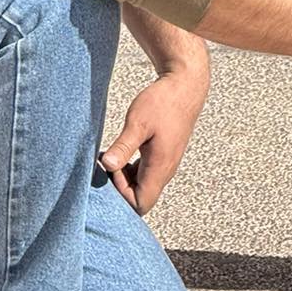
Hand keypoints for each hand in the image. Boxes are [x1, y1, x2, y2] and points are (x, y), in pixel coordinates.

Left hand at [97, 41, 210, 214]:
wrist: (185, 87)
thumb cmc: (163, 102)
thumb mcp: (138, 123)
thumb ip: (123, 147)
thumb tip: (106, 166)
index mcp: (160, 167)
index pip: (140, 204)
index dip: (121, 195)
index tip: (111, 170)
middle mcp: (165, 171)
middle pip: (141, 198)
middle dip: (120, 189)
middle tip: (107, 165)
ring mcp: (166, 164)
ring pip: (143, 187)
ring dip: (124, 179)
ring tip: (111, 157)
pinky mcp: (164, 156)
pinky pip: (146, 175)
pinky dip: (130, 171)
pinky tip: (121, 153)